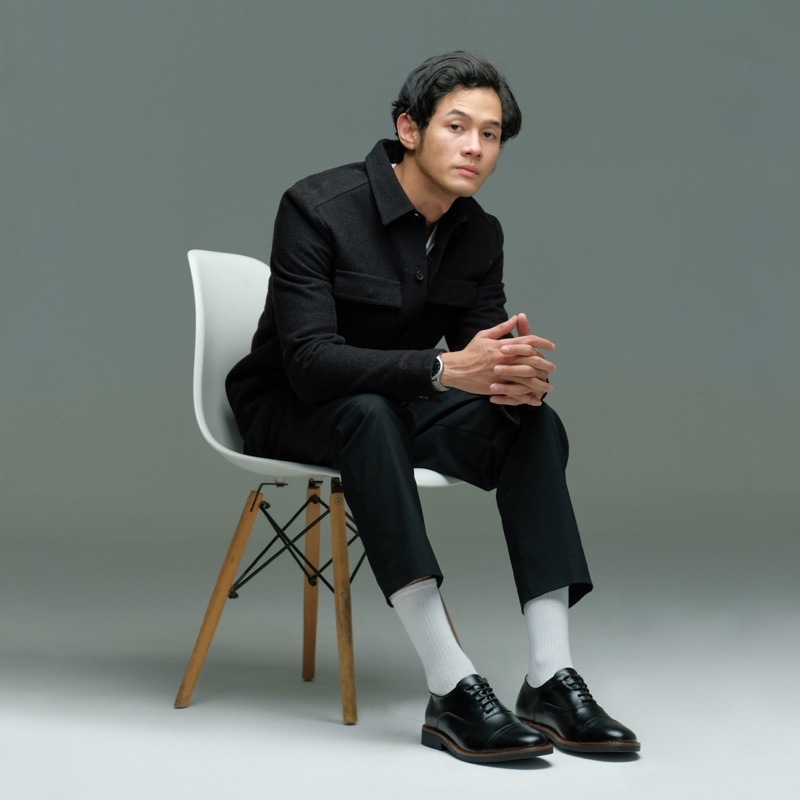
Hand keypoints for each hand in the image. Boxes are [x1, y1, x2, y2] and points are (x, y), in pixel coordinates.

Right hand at [440, 314, 554, 405]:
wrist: (455, 369)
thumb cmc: (470, 352)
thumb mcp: (484, 336)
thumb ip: (502, 328)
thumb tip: (516, 318)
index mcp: (503, 346)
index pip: (528, 342)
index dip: (542, 343)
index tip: (552, 347)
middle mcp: (505, 359)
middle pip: (532, 361)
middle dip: (545, 366)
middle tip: (552, 369)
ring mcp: (501, 375)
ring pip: (526, 379)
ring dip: (540, 384)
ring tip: (548, 387)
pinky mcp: (496, 387)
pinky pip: (515, 394)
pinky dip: (526, 398)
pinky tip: (535, 400)